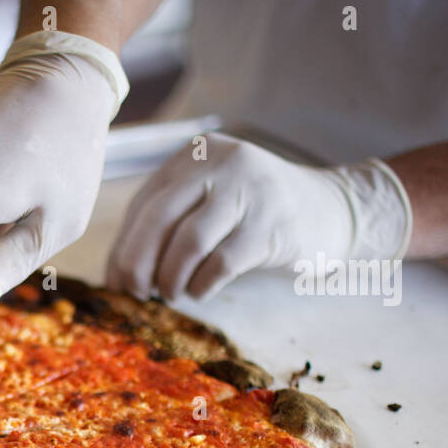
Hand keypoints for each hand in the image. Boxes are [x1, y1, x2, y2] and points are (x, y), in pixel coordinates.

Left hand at [107, 133, 411, 299]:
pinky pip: (221, 263)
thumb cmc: (254, 214)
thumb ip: (167, 223)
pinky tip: (201, 291)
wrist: (332, 209)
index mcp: (195, 154)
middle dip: (138, 264)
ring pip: (188, 243)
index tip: (116, 282)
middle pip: (158, 218)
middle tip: (137, 293)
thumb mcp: (209, 199)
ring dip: (170, 279)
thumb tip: (115, 272)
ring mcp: (249, 190)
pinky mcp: (271, 224)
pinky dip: (202, 285)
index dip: (123, 248)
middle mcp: (220, 163)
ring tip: (172, 293)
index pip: (144, 203)